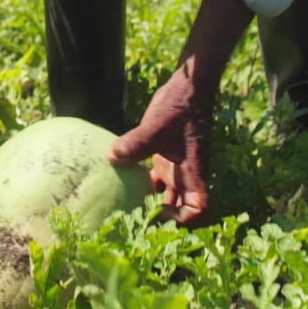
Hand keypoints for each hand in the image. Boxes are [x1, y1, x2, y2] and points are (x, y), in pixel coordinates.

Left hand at [109, 66, 215, 224]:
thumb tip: (110, 157)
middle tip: (134, 221)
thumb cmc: (179, 108)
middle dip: (160, 217)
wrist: (187, 88)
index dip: (182, 218)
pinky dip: (140, 185)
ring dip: (149, 203)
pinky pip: (153, 180)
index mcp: (193, 172)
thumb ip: (136, 144)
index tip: (158, 215)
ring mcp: (175, 168)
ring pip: (164, 195)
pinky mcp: (163, 158)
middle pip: (178, 207)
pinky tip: (120, 186)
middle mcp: (186, 175)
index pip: (197, 207)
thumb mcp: (157, 127)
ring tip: (125, 210)